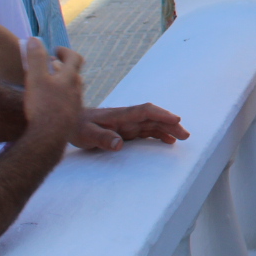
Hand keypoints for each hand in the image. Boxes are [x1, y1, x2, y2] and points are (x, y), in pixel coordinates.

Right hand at [20, 38, 84, 144]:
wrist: (50, 136)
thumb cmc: (43, 105)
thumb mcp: (36, 78)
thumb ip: (35, 58)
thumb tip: (34, 39)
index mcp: (70, 78)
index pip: (75, 58)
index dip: (66, 51)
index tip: (56, 50)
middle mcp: (76, 90)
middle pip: (75, 74)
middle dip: (63, 67)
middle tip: (51, 65)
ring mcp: (75, 105)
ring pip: (72, 89)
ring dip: (62, 83)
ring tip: (48, 83)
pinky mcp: (70, 118)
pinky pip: (68, 103)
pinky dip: (60, 98)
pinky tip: (49, 104)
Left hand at [75, 101, 189, 150]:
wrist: (71, 124)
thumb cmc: (77, 127)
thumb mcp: (85, 134)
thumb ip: (102, 137)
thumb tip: (119, 144)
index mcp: (120, 115)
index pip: (145, 111)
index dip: (161, 114)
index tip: (175, 120)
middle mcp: (128, 118)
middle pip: (153, 118)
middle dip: (170, 124)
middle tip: (185, 135)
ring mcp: (128, 124)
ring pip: (152, 124)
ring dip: (168, 129)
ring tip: (182, 138)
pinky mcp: (127, 131)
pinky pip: (146, 130)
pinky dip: (159, 134)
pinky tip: (168, 140)